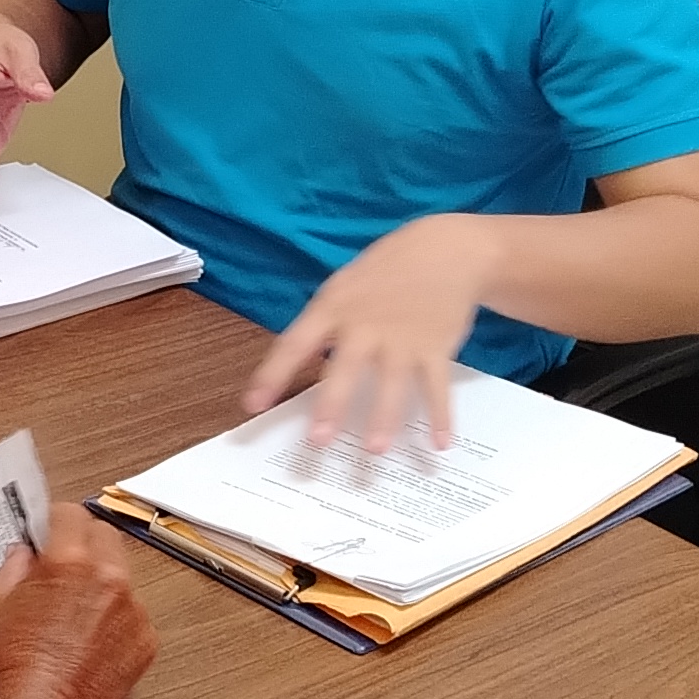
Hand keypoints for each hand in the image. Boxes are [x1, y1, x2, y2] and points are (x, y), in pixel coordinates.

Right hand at [0, 509, 154, 698]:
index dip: (56, 519)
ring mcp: (133, 608)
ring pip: (121, 574)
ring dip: (101, 580)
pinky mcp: (146, 637)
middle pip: (105, 535)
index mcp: (70, 561)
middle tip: (65, 564)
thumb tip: (26, 553)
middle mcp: (109, 577)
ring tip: (76, 610)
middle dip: (84, 543)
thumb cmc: (19, 663)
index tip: (51, 529)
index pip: (71, 512)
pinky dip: (115, 617)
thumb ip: (14, 565)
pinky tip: (91, 638)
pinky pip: (133, 611)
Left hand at [241, 217, 488, 452]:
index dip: (272, 375)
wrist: (446, 249)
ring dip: (384, 418)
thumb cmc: (386, 271)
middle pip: (344, 368)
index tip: (252, 405)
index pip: (295, 343)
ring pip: (391, 383)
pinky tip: (439, 443)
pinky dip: (441, 416)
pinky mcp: (436, 346)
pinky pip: (436, 386)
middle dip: (331, 406)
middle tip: (318, 441)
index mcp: (334, 308)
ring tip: (374, 449)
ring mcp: (403, 337)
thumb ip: (325, 325)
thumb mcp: (345, 286)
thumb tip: (301, 365)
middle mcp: (366, 324)